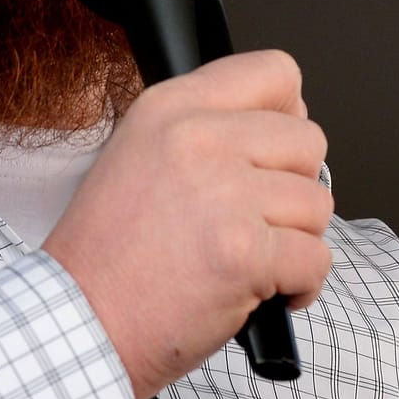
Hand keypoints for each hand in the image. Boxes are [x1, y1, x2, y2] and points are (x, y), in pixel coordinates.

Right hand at [42, 49, 334, 398]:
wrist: (80, 326)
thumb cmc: (107, 258)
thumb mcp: (139, 156)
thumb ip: (206, 130)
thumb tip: (284, 126)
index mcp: (171, 109)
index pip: (275, 73)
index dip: (289, 116)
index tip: (274, 154)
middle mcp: (197, 139)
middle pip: (309, 142)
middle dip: (295, 190)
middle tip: (255, 222)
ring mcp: (224, 194)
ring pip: (318, 204)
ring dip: (296, 242)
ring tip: (248, 261)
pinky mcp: (245, 251)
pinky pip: (317, 259)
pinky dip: (301, 286)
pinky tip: (260, 294)